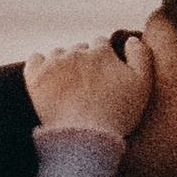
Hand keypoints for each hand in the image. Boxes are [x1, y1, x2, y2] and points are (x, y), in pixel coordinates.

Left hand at [23, 31, 153, 139]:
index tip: (103, 75)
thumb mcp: (142, 85)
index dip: (103, 59)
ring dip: (63, 64)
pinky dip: (40, 66)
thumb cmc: (116, 115)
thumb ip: (141, 56)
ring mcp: (54, 63)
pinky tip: (47, 79)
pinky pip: (35, 59)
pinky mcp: (35, 76)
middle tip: (86, 84)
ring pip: (58, 54)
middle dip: (83, 61)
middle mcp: (76, 52)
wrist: (83, 138)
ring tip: (68, 87)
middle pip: (79, 49)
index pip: (101, 44)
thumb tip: (131, 39)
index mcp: (101, 52)